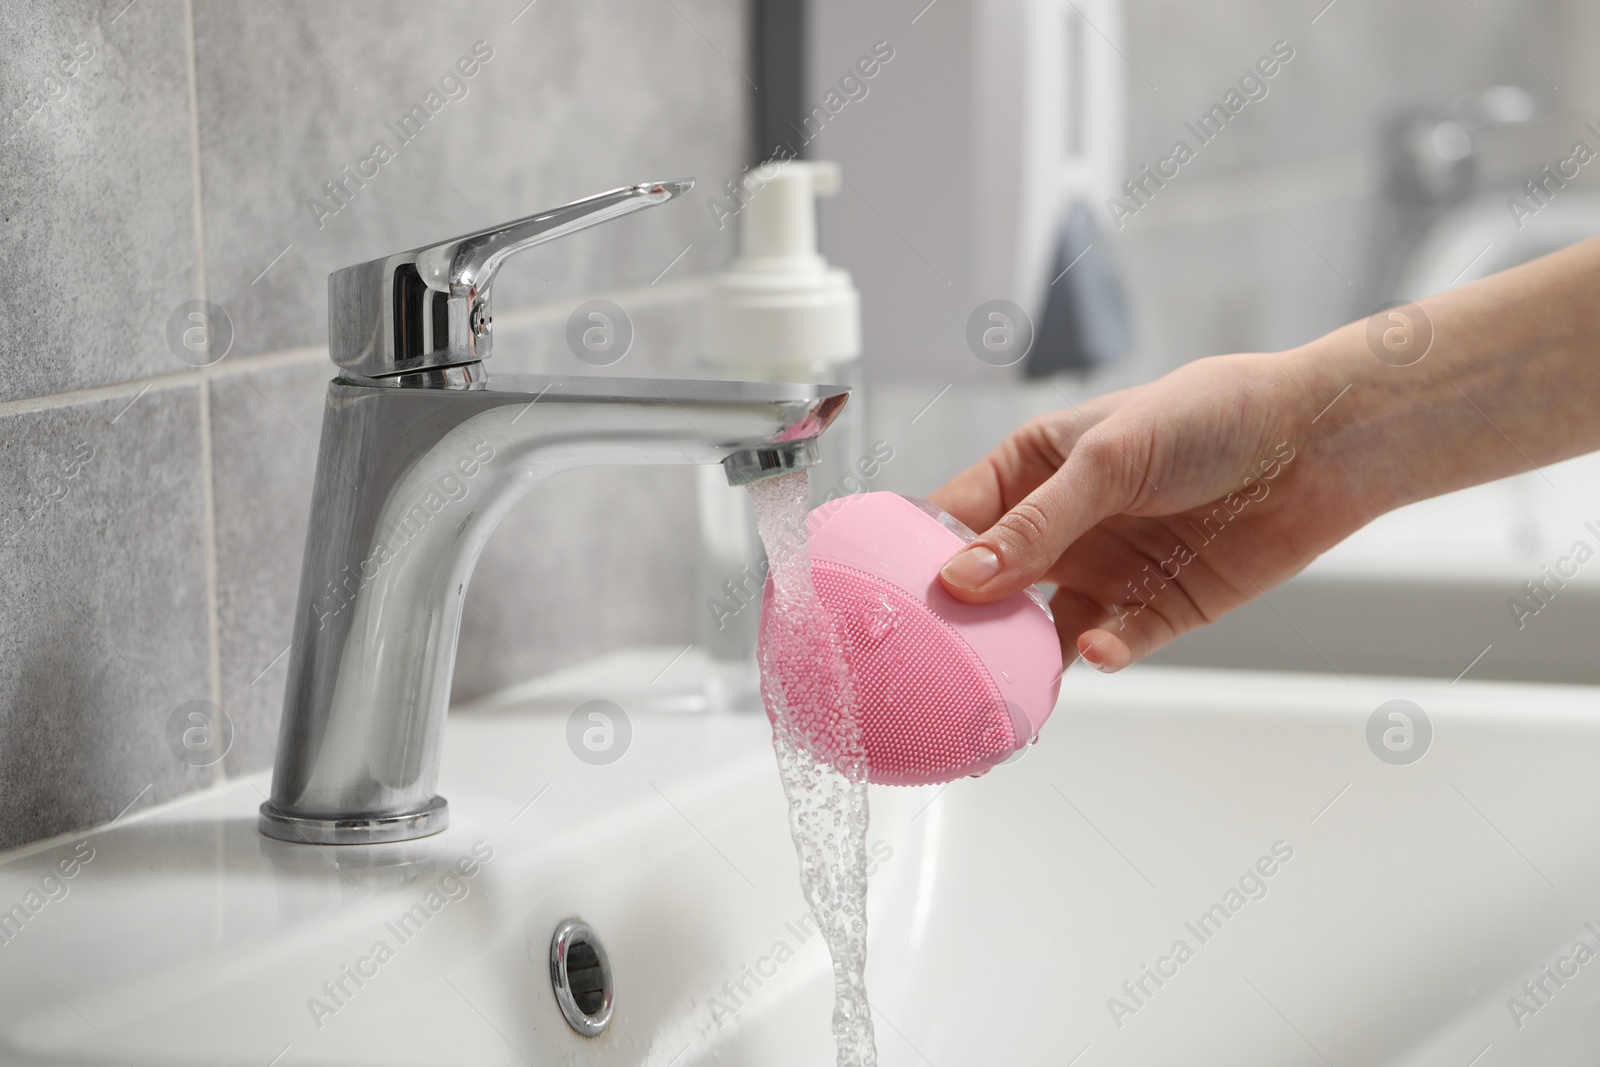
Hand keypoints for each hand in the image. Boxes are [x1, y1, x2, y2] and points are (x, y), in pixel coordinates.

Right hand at [928, 350, 1374, 671]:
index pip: (955, 516)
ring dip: (1023, 654)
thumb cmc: (1212, 417)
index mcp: (1033, 469)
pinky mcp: (1154, 609)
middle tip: (934, 653)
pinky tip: (1097, 649)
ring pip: (1041, 629)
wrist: (1319, 443)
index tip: (888, 592)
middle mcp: (1061, 525)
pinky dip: (1099, 654)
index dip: (919, 553)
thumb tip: (964, 579)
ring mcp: (1104, 570)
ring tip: (1005, 677)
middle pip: (989, 584)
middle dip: (964, 619)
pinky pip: (1110, 645)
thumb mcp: (1109, 458)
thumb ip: (1038, 524)